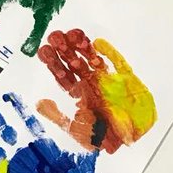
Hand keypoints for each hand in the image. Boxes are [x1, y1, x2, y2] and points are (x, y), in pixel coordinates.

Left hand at [37, 29, 156, 153]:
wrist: (134, 137)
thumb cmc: (106, 136)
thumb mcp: (77, 130)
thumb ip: (59, 116)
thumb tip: (39, 104)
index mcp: (82, 95)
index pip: (65, 76)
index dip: (54, 64)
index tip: (44, 50)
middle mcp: (93, 84)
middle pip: (76, 64)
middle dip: (65, 51)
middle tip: (54, 36)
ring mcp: (109, 80)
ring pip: (93, 59)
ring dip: (83, 48)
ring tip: (71, 35)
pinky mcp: (127, 78)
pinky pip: (117, 62)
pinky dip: (109, 52)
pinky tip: (97, 43)